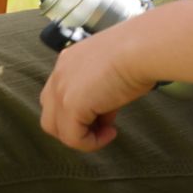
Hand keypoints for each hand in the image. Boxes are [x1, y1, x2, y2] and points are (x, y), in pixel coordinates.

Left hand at [40, 27, 155, 151]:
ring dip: (81, 136)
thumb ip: (101, 92)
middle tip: (102, 126)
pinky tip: (110, 133)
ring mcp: (61, 90)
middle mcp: (59, 74)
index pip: (60, 95)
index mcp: (68, 61)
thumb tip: (104, 112)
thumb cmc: (138, 54)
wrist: (141, 49)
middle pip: (51, 113)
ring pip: (56, 128)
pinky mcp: (70, 105)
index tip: (107, 111)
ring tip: (107, 131)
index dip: (81, 110)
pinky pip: (72, 138)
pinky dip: (90, 143)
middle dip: (74, 126)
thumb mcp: (114, 72)